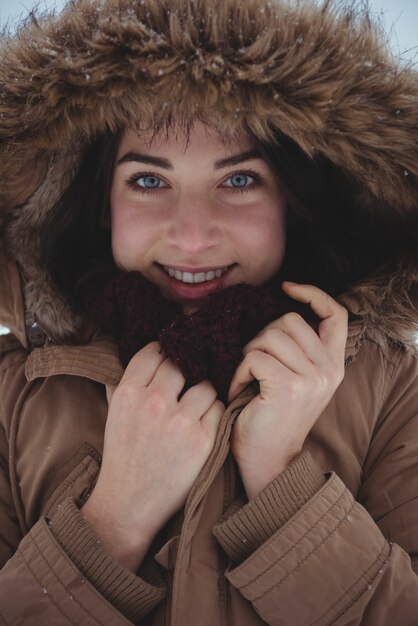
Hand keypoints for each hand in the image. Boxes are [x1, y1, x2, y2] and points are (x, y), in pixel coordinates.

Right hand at [82, 342, 223, 570]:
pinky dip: (213, 413)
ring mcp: (181, 421)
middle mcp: (155, 402)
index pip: (153, 352)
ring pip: (205, 385)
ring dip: (202, 393)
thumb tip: (144, 356)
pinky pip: (218, 408)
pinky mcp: (203, 440)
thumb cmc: (122, 456)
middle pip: (181, 364)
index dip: (163, 351)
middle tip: (186, 380)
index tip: (169, 355)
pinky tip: (203, 422)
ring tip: (196, 405)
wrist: (128, 504)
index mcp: (129, 392)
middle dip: (185, 370)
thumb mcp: (113, 414)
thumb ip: (124, 383)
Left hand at [228, 282, 347, 499]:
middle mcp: (328, 370)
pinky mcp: (287, 387)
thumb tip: (274, 313)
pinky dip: (238, 371)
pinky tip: (238, 391)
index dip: (313, 294)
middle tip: (252, 365)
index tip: (287, 288)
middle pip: (289, 320)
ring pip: (268, 336)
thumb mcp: (298, 380)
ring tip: (245, 380)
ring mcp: (310, 378)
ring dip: (247, 355)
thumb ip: (298, 350)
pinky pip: (253, 357)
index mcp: (334, 365)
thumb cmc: (273, 418)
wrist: (269, 462)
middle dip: (261, 336)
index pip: (336, 314)